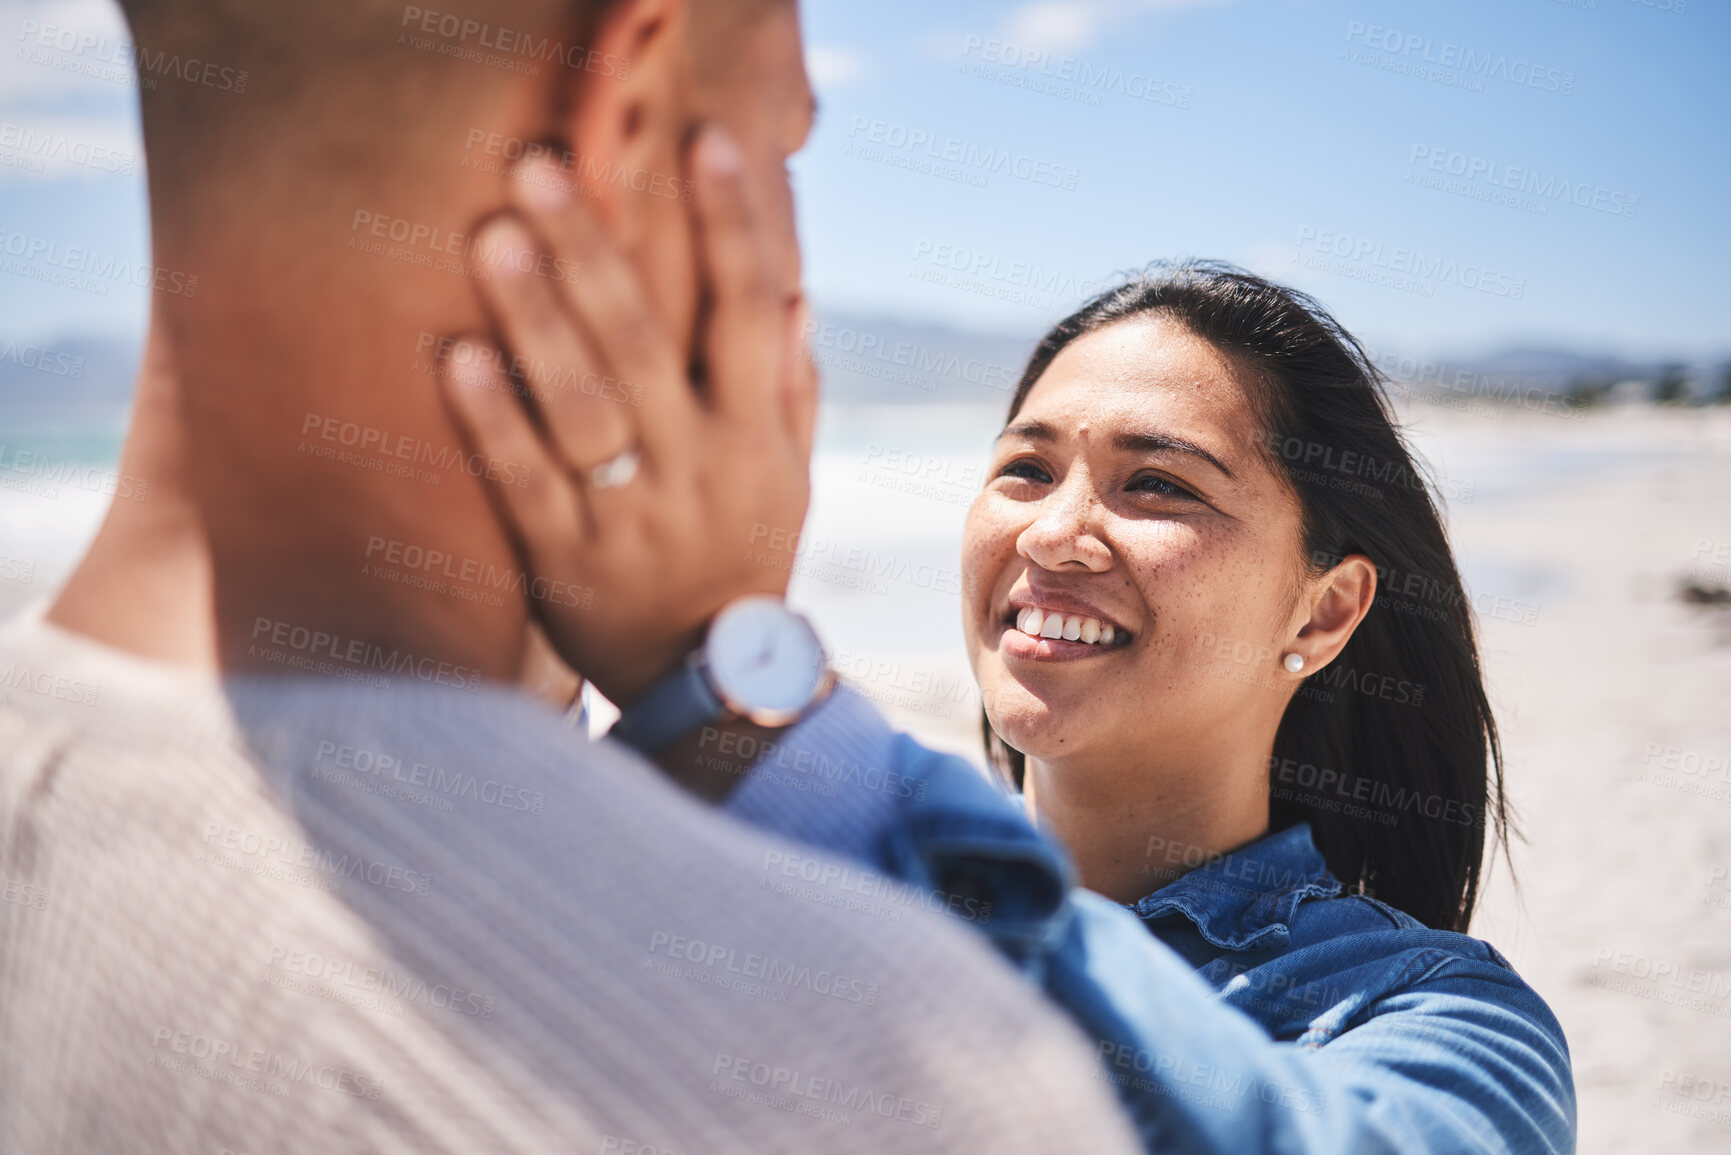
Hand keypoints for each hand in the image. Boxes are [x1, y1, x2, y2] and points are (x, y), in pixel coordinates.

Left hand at [438, 126, 816, 705]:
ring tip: (492, 237)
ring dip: (536, 322)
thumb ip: (791, 389)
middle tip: (539, 169)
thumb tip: (793, 292)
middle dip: (592, 252)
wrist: (715, 688)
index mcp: (757, 439)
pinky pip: (526, 485)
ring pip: (582, 410)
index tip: (704, 143)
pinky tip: (454, 357)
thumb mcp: (790, 478)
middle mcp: (700, 471)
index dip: (732, 227)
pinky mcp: (567, 563)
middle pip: (643, 346)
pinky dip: (492, 423)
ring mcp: (631, 519)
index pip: (751, 314)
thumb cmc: (748, 557)